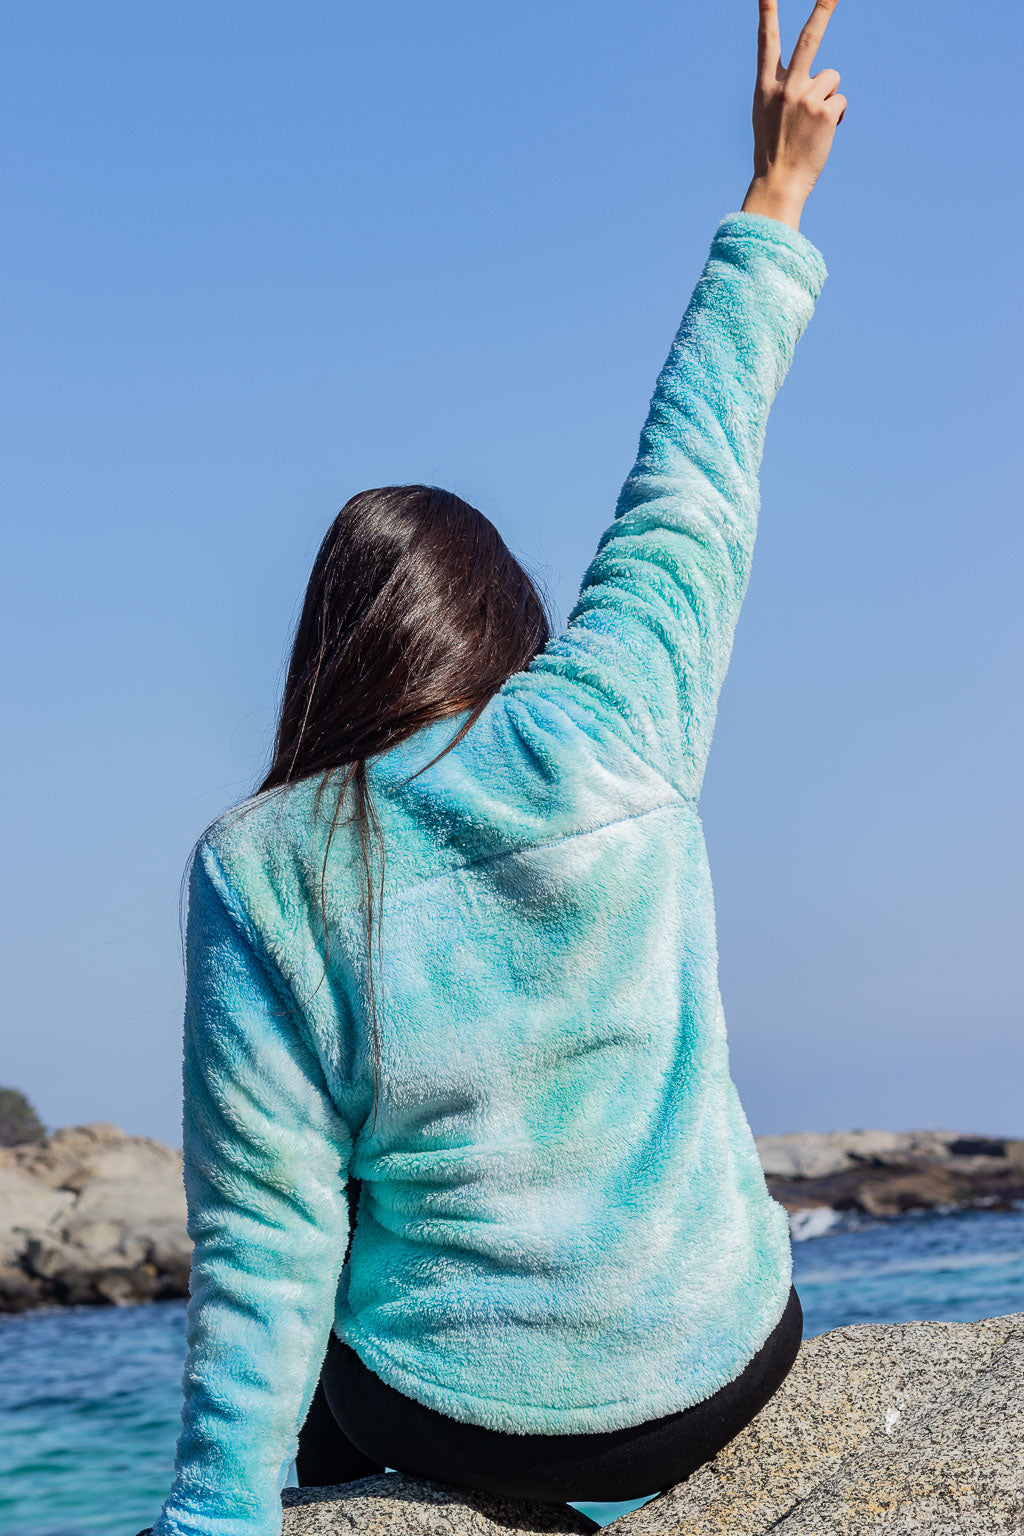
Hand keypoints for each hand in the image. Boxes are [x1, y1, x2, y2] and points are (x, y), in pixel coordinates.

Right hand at [741, 0, 846, 229]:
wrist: (778, 183)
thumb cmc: (772, 151)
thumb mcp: (767, 115)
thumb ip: (784, 89)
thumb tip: (819, 78)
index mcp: (766, 86)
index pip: (766, 41)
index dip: (767, 11)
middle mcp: (785, 87)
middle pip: (809, 37)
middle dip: (823, 7)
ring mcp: (806, 98)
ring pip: (831, 77)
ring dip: (828, 96)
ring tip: (812, 124)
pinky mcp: (825, 111)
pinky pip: (840, 100)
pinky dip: (835, 115)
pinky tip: (822, 133)